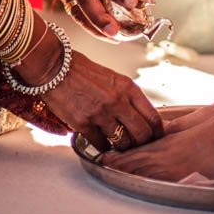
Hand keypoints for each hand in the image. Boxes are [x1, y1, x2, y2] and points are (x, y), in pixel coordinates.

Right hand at [43, 50, 162, 151]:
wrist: (56, 67)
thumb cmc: (83, 71)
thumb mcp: (112, 78)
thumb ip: (127, 96)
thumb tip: (139, 118)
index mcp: (127, 87)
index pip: (153, 117)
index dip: (157, 132)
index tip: (155, 138)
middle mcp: (117, 101)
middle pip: (142, 135)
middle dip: (142, 144)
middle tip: (137, 146)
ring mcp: (101, 114)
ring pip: (123, 143)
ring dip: (121, 146)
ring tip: (117, 143)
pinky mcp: (84, 124)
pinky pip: (101, 145)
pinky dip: (102, 146)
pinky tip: (100, 140)